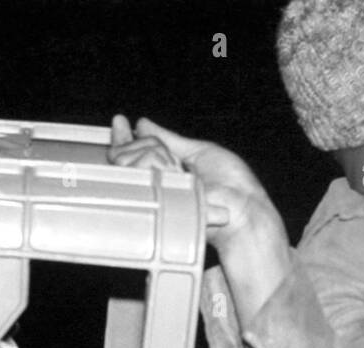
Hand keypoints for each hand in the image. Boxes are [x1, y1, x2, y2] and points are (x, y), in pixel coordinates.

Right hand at [108, 115, 282, 255]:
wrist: (243, 209)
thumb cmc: (231, 186)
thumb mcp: (200, 152)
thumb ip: (169, 139)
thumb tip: (142, 124)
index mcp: (164, 174)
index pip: (131, 155)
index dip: (122, 138)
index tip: (120, 122)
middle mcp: (153, 187)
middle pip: (124, 156)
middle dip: (143, 146)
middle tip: (172, 159)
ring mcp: (151, 196)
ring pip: (128, 162)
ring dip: (153, 155)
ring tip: (178, 170)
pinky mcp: (152, 205)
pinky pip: (139, 173)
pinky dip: (155, 164)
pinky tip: (171, 171)